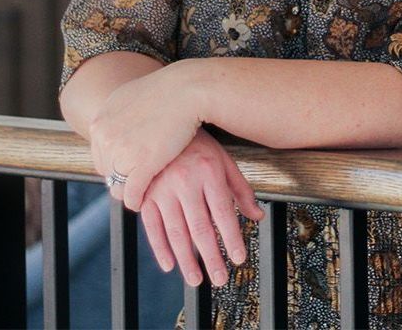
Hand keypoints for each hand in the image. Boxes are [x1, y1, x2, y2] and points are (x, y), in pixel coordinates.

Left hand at [89, 62, 200, 209]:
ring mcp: (121, 151)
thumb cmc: (170, 89)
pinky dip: (136, 200)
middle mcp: (104, 136)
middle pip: (107, 170)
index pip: (99, 153)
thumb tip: (118, 130)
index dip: (115, 162)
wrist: (189, 88)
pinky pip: (131, 194)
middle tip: (136, 180)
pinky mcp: (140, 166)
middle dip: (121, 176)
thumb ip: (120, 116)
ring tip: (141, 191)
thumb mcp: (132, 96)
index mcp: (101, 119)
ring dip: (128, 190)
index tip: (128, 166)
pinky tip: (143, 200)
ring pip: (116, 185)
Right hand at [139, 128, 264, 286]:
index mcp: (209, 172)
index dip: (232, 238)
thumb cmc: (198, 144)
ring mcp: (162, 188)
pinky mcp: (145, 194)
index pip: (223, 212)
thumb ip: (240, 189)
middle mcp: (186, 181)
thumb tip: (256, 216)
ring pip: (176, 231)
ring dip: (187, 259)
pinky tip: (170, 264)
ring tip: (197, 279)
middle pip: (200, 227)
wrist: (162, 122)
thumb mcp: (224, 160)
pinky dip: (159, 248)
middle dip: (211, 257)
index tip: (239, 258)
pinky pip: (151, 226)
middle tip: (220, 278)